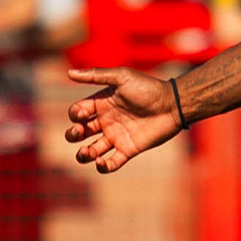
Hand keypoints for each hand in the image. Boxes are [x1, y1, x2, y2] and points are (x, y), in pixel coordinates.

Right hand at [65, 66, 184, 173]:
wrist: (171, 105)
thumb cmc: (147, 88)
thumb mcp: (121, 77)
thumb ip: (96, 75)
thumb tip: (69, 73)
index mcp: (101, 103)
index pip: (77, 112)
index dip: (75, 114)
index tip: (83, 113)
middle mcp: (106, 121)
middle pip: (79, 132)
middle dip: (73, 134)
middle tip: (79, 132)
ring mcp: (116, 137)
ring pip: (91, 151)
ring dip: (83, 155)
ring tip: (86, 152)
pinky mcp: (128, 150)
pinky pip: (111, 163)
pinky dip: (102, 167)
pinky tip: (101, 162)